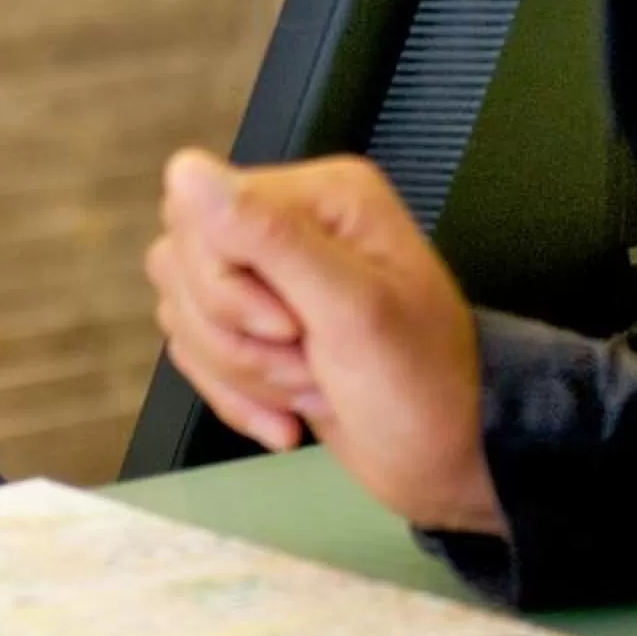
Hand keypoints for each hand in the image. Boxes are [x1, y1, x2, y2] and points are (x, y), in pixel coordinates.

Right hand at [146, 148, 502, 534]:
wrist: (452, 465)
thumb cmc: (426, 387)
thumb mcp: (353, 310)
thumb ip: (269, 236)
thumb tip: (188, 170)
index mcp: (318, 195)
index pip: (202, 215)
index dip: (230, 285)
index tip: (290, 325)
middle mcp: (289, 225)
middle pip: (184, 264)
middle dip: (239, 338)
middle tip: (310, 358)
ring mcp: (269, 278)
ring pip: (184, 312)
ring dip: (242, 372)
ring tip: (312, 386)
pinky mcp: (255, 329)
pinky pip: (195, 352)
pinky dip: (236, 396)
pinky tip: (291, 414)